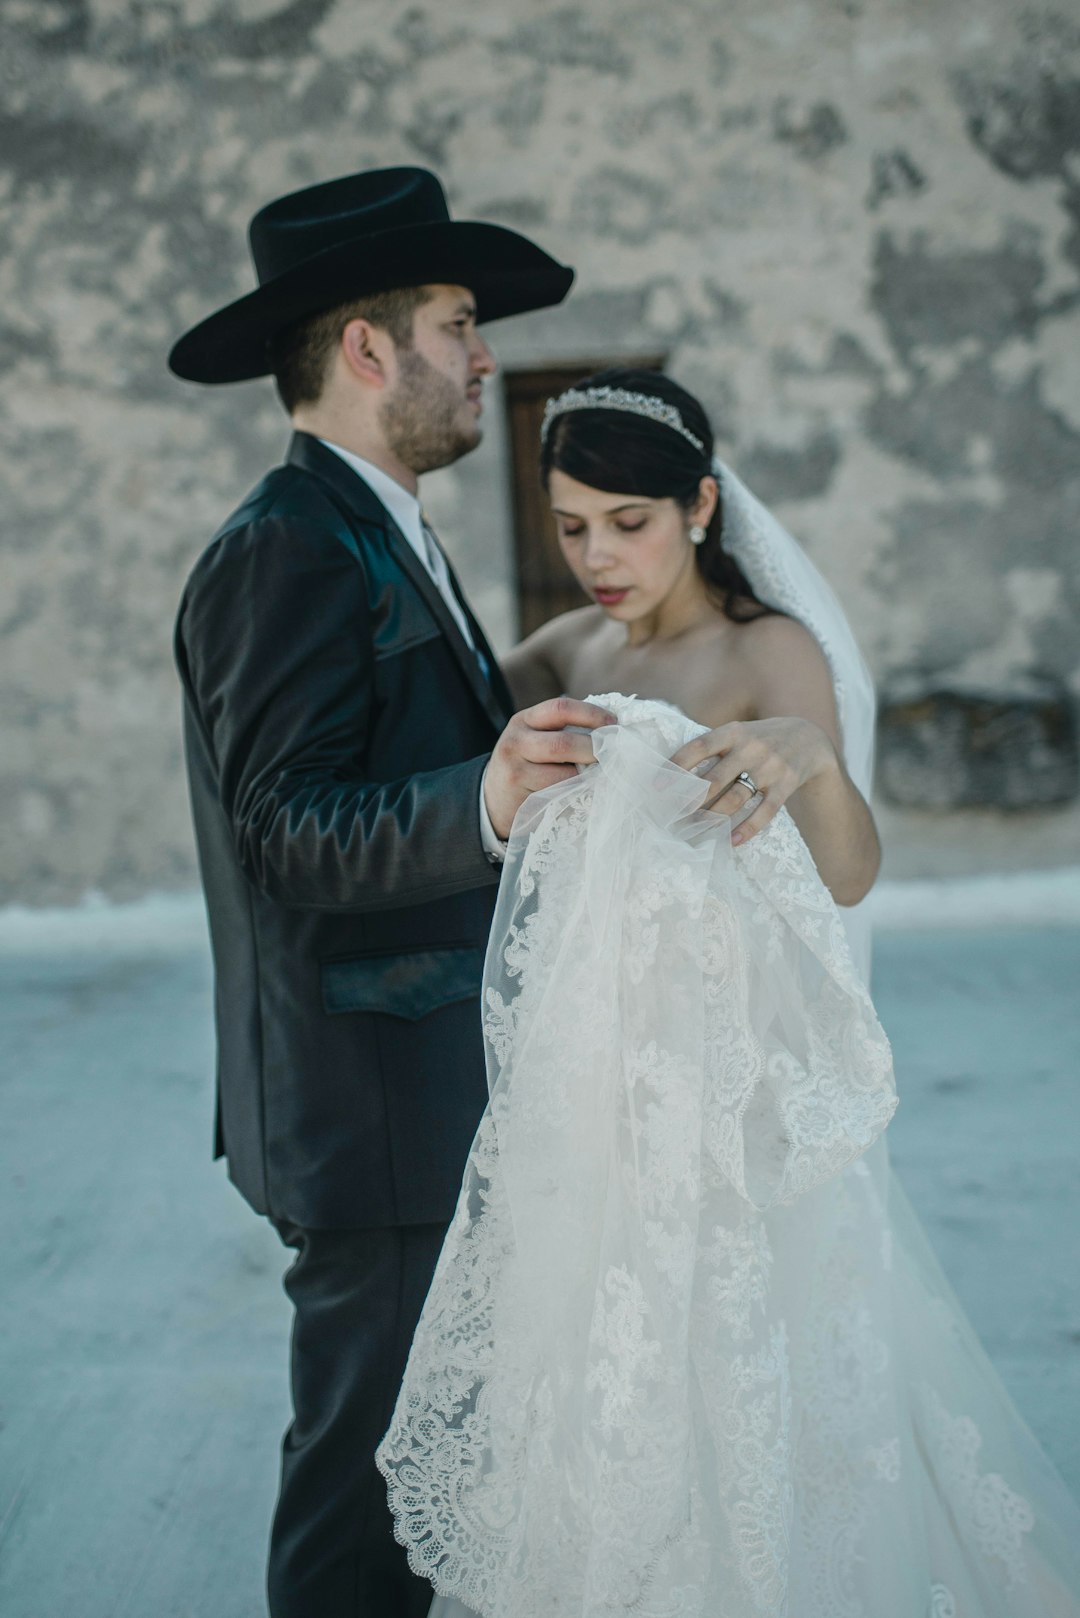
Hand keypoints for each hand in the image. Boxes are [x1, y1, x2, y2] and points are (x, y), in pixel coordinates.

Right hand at [484, 697, 616, 839]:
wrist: (493, 798)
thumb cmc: (529, 763)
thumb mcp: (536, 738)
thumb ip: (565, 730)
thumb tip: (613, 729)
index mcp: (525, 720)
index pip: (561, 707)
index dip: (592, 714)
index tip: (615, 723)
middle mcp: (515, 741)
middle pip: (563, 743)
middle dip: (594, 750)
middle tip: (614, 755)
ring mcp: (515, 771)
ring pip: (563, 774)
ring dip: (588, 776)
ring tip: (603, 775)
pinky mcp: (520, 797)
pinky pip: (559, 795)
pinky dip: (578, 794)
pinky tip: (587, 792)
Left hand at [669, 717, 836, 844]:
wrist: (809, 738)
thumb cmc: (760, 739)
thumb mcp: (738, 733)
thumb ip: (712, 747)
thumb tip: (673, 773)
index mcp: (733, 732)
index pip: (699, 747)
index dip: (677, 766)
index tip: (657, 785)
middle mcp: (751, 748)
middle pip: (715, 779)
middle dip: (691, 801)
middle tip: (673, 817)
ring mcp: (770, 767)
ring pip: (736, 798)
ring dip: (713, 818)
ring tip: (695, 831)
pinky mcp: (786, 785)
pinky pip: (765, 812)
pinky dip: (747, 829)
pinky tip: (730, 841)